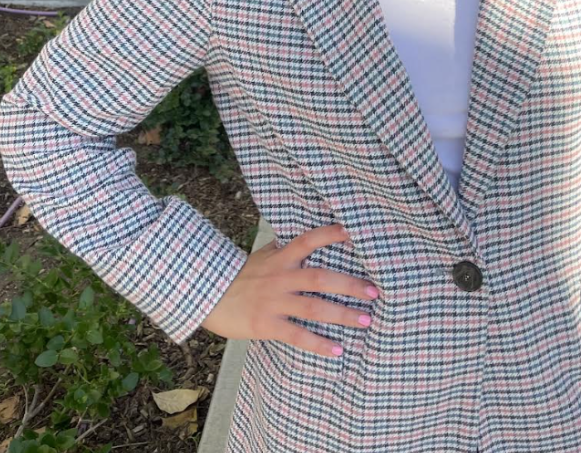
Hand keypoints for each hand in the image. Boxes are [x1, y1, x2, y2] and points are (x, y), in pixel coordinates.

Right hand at [201, 223, 378, 358]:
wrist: (206, 296)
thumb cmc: (239, 276)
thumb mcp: (262, 256)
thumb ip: (283, 246)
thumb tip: (298, 232)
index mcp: (281, 258)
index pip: (309, 240)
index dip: (331, 234)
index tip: (355, 232)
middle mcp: (280, 278)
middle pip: (320, 278)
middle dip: (349, 285)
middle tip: (375, 292)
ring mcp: (274, 302)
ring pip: (313, 308)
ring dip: (342, 315)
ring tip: (365, 320)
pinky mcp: (266, 325)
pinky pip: (296, 335)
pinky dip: (318, 343)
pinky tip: (337, 349)